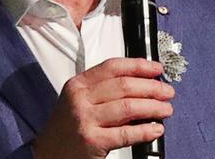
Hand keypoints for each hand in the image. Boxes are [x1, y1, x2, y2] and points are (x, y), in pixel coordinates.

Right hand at [32, 58, 173, 158]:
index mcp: (78, 84)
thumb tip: (141, 81)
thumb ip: (102, 88)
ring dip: (153, 107)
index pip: (113, 67)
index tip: (157, 69)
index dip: (139, 66)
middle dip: (151, 87)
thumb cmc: (67, 126)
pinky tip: (156, 129)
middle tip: (168, 92)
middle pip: (124, 86)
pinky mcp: (92, 141)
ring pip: (128, 107)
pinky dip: (145, 131)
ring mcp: (85, 119)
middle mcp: (80, 99)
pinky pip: (125, 133)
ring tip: (167, 109)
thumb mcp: (78, 99)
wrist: (47, 154)